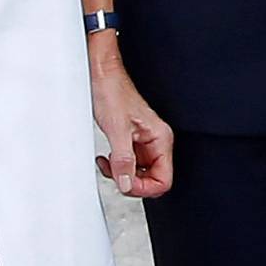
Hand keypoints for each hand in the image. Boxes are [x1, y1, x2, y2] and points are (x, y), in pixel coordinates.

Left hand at [90, 50, 174, 197]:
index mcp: (161, 139)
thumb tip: (126, 184)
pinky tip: (107, 159)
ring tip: (108, 163)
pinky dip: (115, 167)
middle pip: (152, 180)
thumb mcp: (117, 129)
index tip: (125, 183)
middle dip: (130, 181)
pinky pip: (128, 165)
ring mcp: (144, 143)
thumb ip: (123, 159)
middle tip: (114, 173)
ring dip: (121, 174)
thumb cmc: (113, 92)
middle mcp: (156, 143)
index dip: (143, 187)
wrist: (102, 77)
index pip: (163, 180)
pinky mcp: (132, 143)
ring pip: (138, 174)